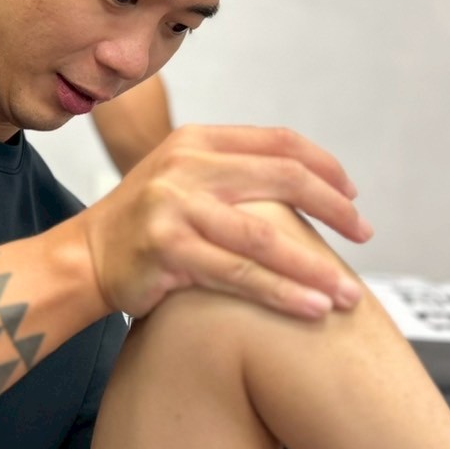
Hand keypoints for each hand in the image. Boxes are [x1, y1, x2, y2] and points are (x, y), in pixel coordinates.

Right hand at [77, 124, 372, 319]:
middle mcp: (187, 165)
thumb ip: (233, 172)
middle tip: (365, 236)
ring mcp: (174, 205)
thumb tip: (310, 183)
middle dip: (334, 208)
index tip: (353, 197)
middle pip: (283, 179)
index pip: (279, 142)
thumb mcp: (184, 179)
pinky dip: (283, 293)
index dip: (325, 167)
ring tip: (349, 293)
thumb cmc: (146, 224)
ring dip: (316, 267)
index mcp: (197, 140)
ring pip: (265, 237)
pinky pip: (239, 274)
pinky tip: (313, 308)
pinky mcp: (168, 248)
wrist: (84, 256)